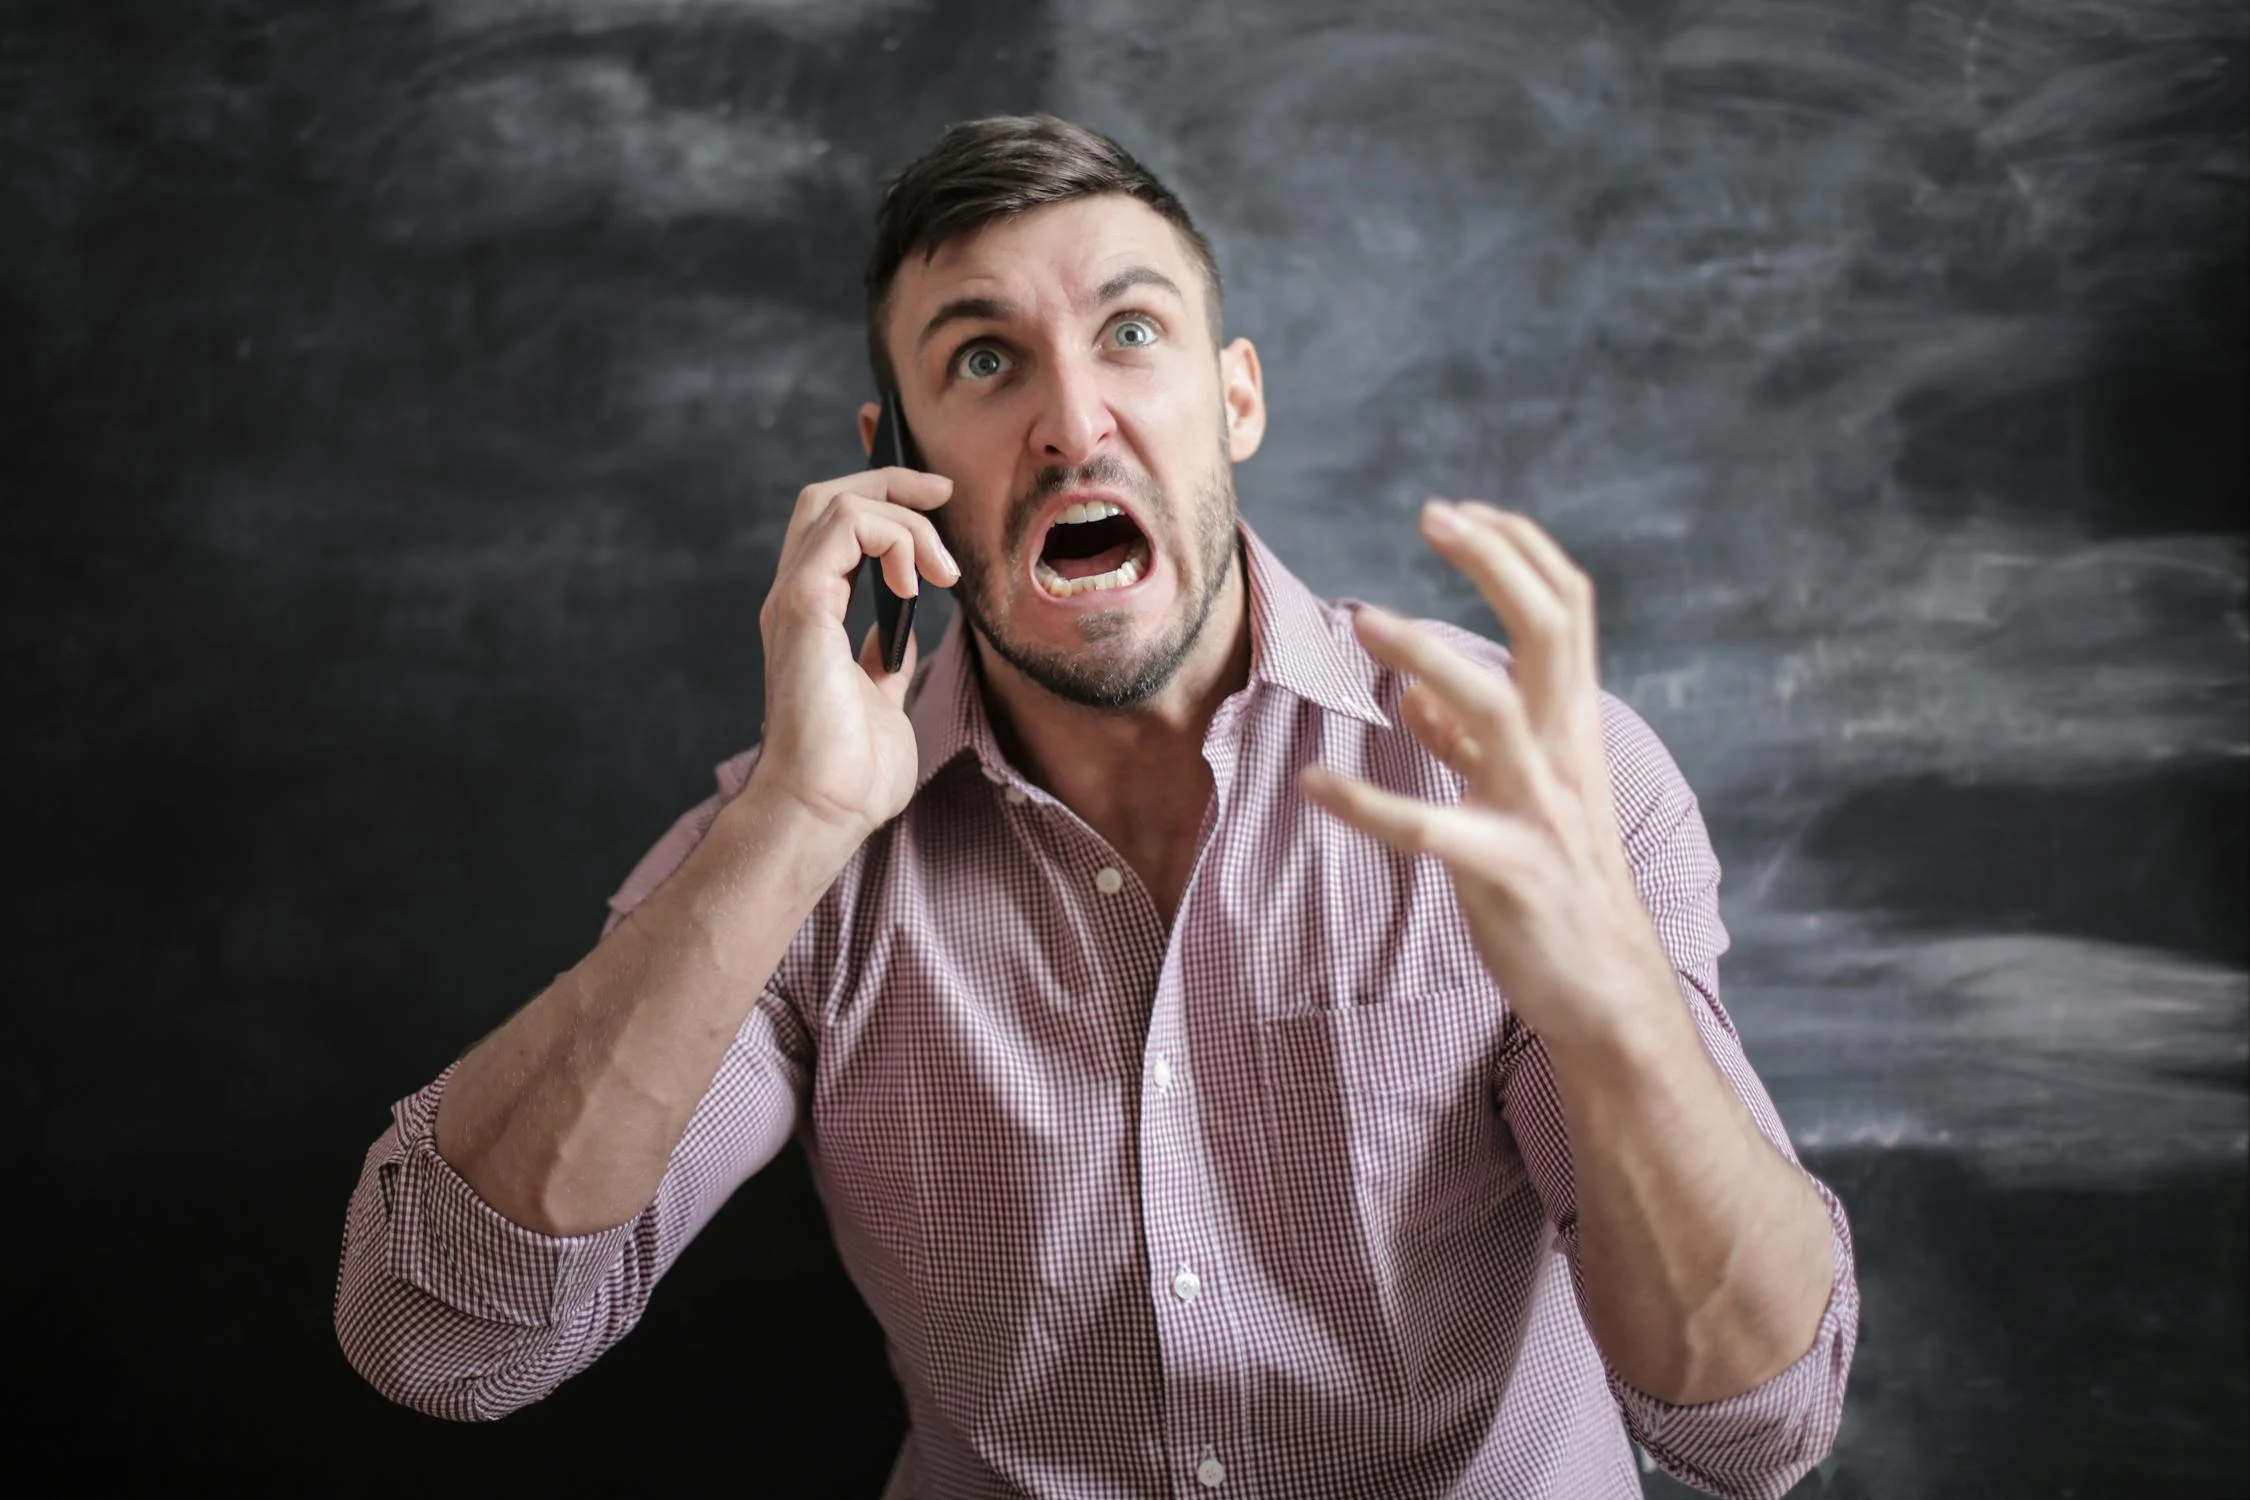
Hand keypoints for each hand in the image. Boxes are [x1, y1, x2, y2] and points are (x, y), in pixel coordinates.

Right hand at [748, 465, 958, 846]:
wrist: (824, 808)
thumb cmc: (851, 772)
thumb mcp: (883, 700)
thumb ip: (886, 660)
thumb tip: (904, 634)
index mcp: (814, 616)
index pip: (836, 527)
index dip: (884, 498)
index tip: (938, 502)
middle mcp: (798, 598)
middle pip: (828, 496)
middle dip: (890, 480)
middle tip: (944, 492)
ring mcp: (795, 600)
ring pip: (835, 501)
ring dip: (903, 519)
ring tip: (942, 569)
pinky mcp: (803, 607)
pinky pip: (844, 528)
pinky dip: (891, 537)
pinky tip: (919, 582)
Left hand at [1299, 500, 1674, 1052]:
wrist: (1608, 990)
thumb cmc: (1559, 884)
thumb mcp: (1519, 796)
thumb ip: (1468, 742)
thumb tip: (1416, 692)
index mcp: (1572, 726)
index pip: (1568, 607)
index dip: (1519, 549)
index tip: (1460, 511)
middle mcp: (1565, 753)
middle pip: (1550, 628)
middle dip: (1493, 562)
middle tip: (1432, 516)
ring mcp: (1541, 810)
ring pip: (1493, 707)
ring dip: (1425, 655)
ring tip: (1361, 621)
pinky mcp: (1507, 872)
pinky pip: (1432, 829)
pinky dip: (1368, 804)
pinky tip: (1313, 785)